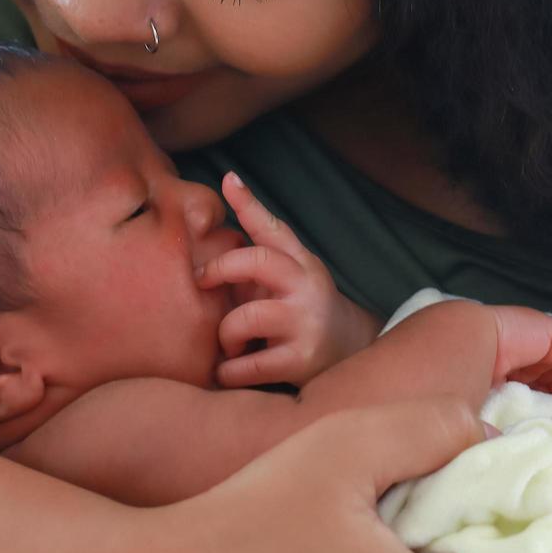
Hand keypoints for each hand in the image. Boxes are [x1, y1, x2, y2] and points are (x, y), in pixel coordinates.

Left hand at [197, 172, 379, 386]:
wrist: (349, 351)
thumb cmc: (301, 306)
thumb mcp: (289, 270)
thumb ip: (257, 238)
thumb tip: (228, 182)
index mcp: (299, 261)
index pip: (273, 228)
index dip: (249, 204)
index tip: (228, 181)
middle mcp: (306, 285)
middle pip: (257, 260)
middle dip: (219, 269)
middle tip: (201, 282)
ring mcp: (305, 322)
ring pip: (244, 318)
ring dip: (225, 336)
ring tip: (230, 346)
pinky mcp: (300, 360)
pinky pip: (248, 366)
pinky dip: (228, 372)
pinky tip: (229, 371)